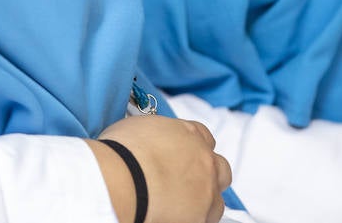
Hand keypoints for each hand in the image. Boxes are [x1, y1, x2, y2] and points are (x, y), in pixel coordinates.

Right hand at [90, 115, 231, 222]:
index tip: (182, 158)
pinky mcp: (202, 216)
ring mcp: (206, 189)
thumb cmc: (121, 153)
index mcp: (189, 133)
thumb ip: (151, 135)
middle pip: (219, 168)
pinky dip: (192, 220)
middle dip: (208, 176)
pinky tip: (172, 219)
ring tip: (179, 210)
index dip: (193, 149)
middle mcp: (204, 159)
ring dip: (203, 204)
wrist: (122, 179)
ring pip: (216, 200)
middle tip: (186, 186)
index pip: (203, 137)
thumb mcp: (135, 128)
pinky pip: (203, 221)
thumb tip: (140, 143)